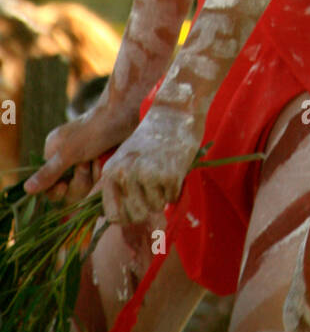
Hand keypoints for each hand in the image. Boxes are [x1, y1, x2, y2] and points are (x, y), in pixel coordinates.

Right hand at [24, 98, 137, 200]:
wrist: (130, 114)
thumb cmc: (97, 128)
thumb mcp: (70, 152)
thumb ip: (50, 172)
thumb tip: (26, 189)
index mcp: (54, 151)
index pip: (48, 185)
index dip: (56, 190)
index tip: (64, 186)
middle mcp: (69, 157)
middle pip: (69, 190)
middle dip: (80, 180)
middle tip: (88, 161)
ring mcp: (88, 160)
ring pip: (86, 187)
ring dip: (94, 175)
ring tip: (101, 157)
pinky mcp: (104, 163)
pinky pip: (100, 182)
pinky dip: (106, 173)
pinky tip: (110, 159)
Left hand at [97, 104, 201, 224]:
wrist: (173, 112)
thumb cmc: (150, 137)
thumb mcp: (126, 158)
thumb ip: (120, 184)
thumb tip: (118, 219)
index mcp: (110, 171)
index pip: (113, 215)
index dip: (127, 217)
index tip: (138, 209)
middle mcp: (125, 174)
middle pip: (135, 215)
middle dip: (148, 208)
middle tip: (155, 191)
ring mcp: (146, 174)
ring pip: (155, 207)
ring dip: (163, 196)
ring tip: (164, 174)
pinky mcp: (168, 174)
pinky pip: (172, 198)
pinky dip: (175, 188)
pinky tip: (174, 168)